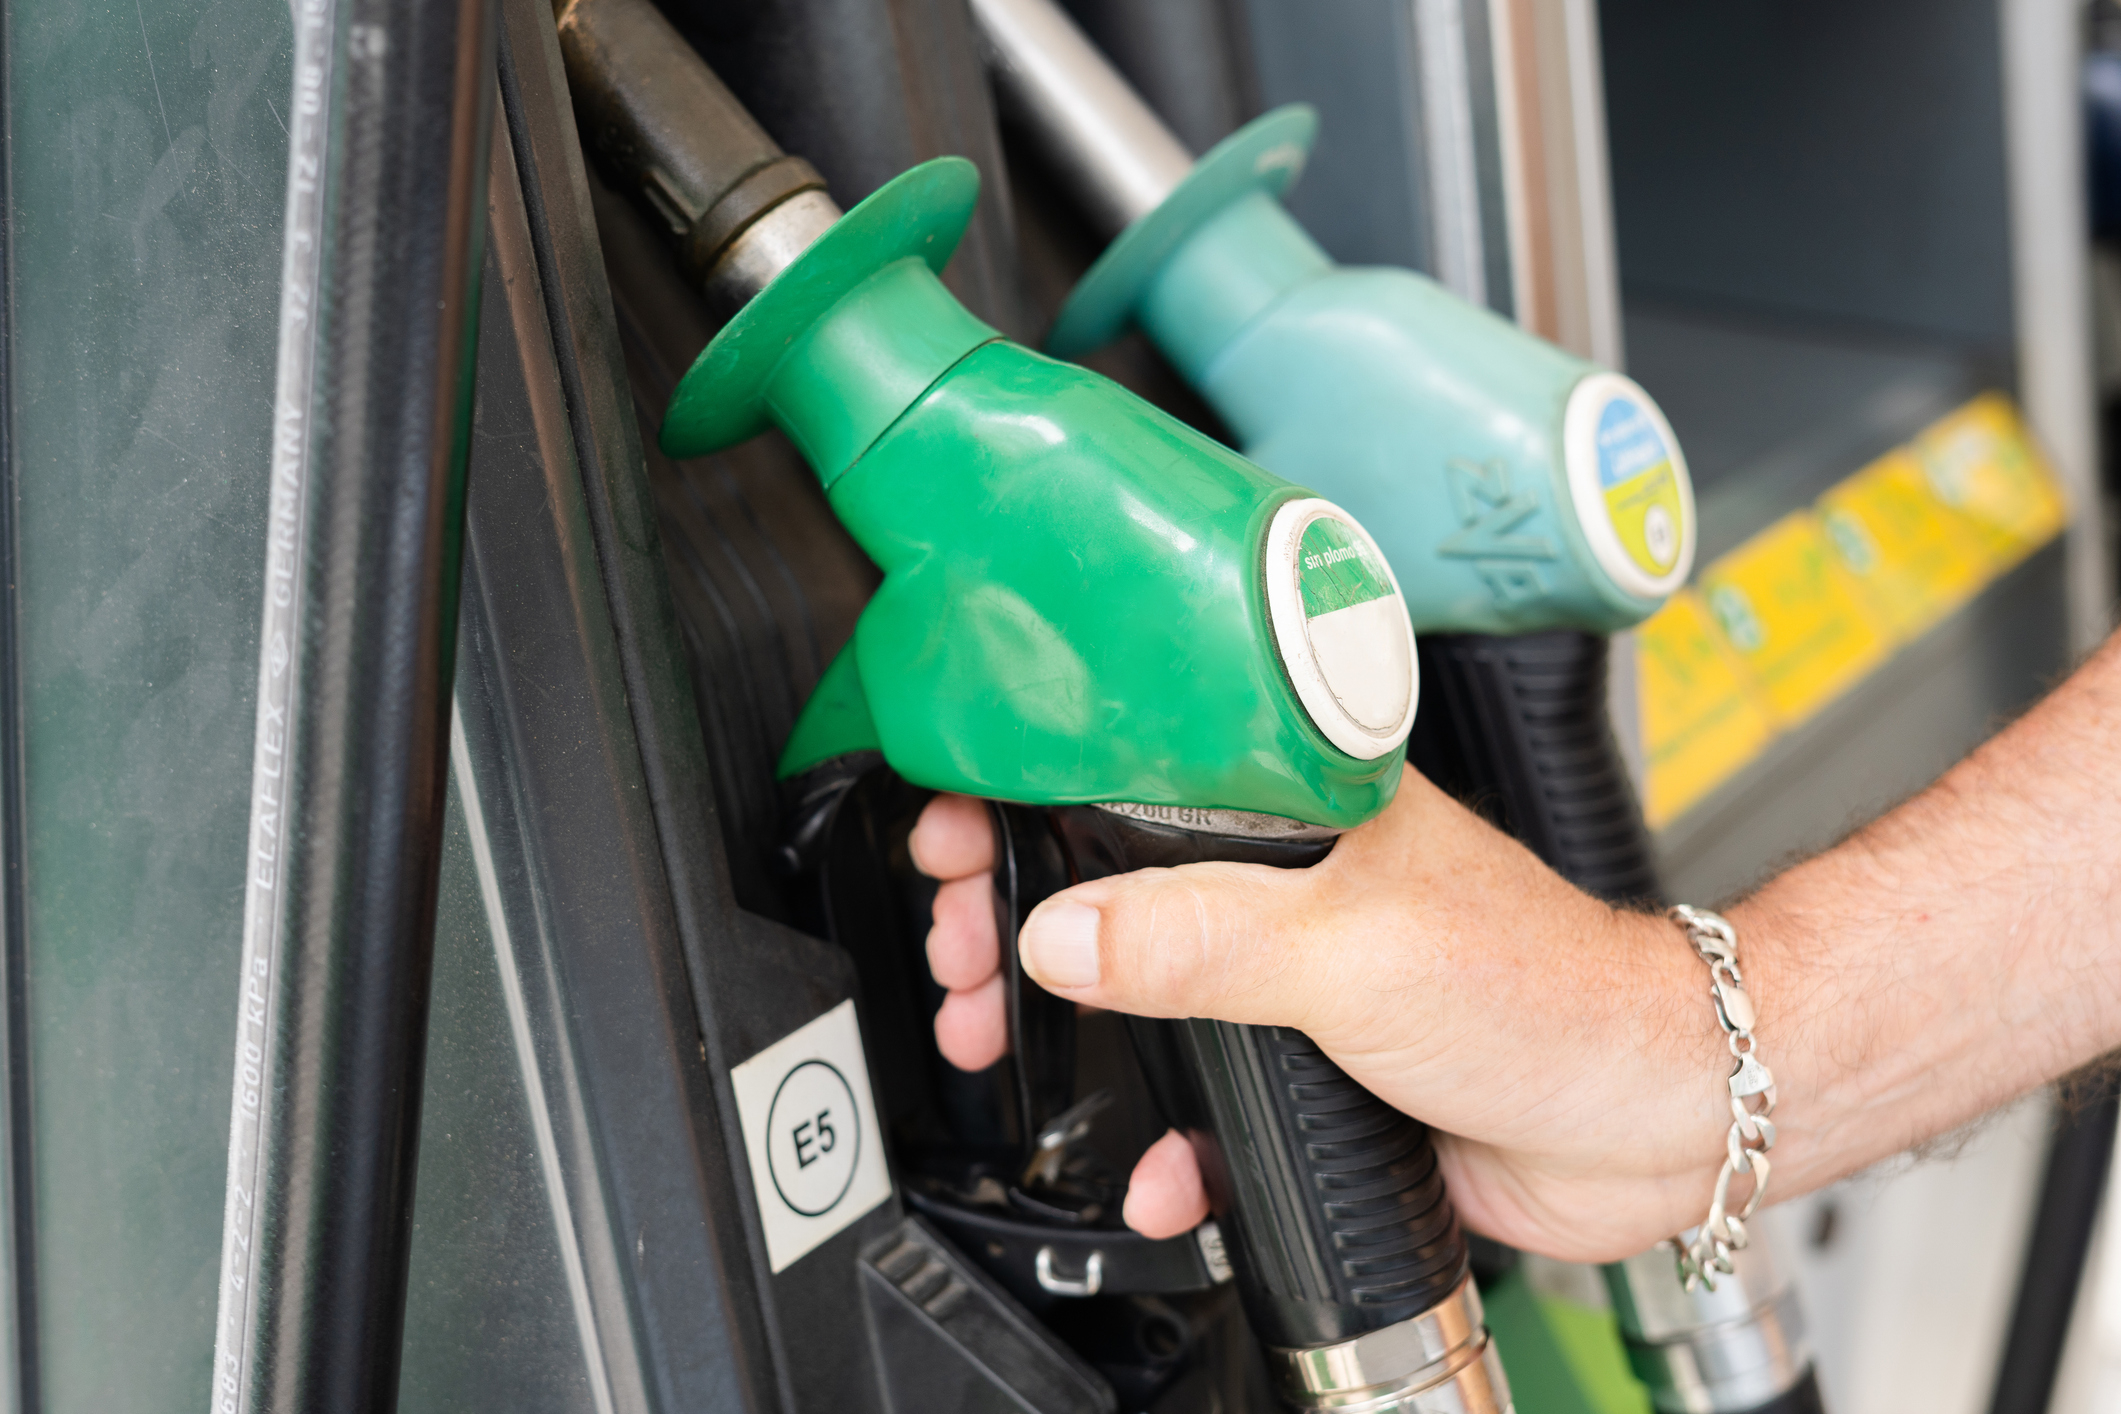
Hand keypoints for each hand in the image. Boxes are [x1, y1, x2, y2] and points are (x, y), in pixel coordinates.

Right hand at [911, 768, 1748, 1262]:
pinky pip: (1206, 1086)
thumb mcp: (1349, 947)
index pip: (1125, 768)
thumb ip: (1196, 938)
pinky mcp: (1315, 1058)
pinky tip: (1157, 1166)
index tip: (952, 838)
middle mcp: (1290, 876)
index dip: (1023, 793)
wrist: (1648, 1118)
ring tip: (1000, 1039)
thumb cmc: (1542, 991)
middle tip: (960, 959)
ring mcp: (1297, 968)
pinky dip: (1165, 1131)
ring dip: (1063, 1020)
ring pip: (1141, 985)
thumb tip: (1063, 933)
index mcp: (1296, 801)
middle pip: (1107, 880)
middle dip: (1014, 921)